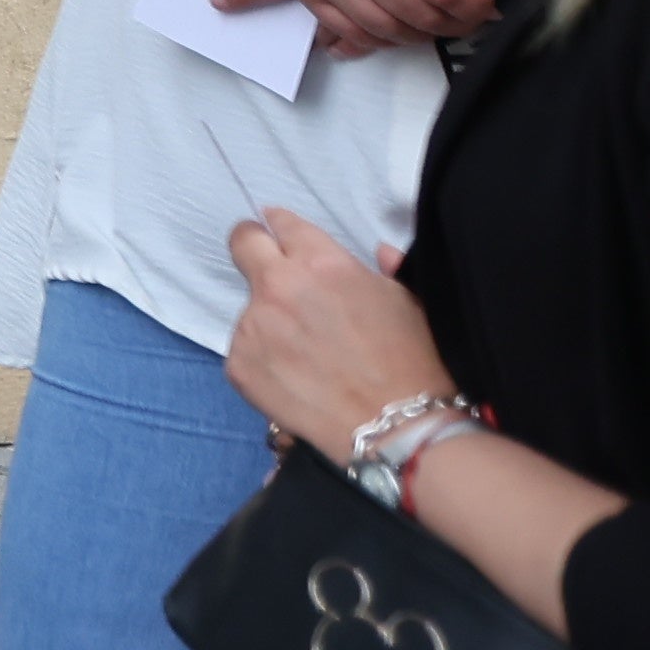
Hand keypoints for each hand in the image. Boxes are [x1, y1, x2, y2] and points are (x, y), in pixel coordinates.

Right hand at [197, 0, 506, 53]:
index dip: (471, 2)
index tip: (488, 3)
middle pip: (417, 11)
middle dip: (453, 23)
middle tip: (471, 19)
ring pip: (385, 27)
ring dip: (419, 36)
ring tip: (439, 26)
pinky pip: (347, 30)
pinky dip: (377, 40)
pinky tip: (396, 31)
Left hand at [222, 207, 456, 453]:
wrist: (393, 427)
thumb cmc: (411, 361)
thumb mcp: (406, 299)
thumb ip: (380, 268)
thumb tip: (376, 249)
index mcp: (320, 261)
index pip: (280, 222)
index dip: (281, 226)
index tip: (279, 233)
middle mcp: (277, 286)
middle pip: (242, 242)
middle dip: (251, 246)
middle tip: (265, 264)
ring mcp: (252, 326)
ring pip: (249, 307)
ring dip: (268, 318)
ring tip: (306, 351)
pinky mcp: (238, 364)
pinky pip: (244, 348)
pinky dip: (263, 357)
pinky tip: (296, 377)